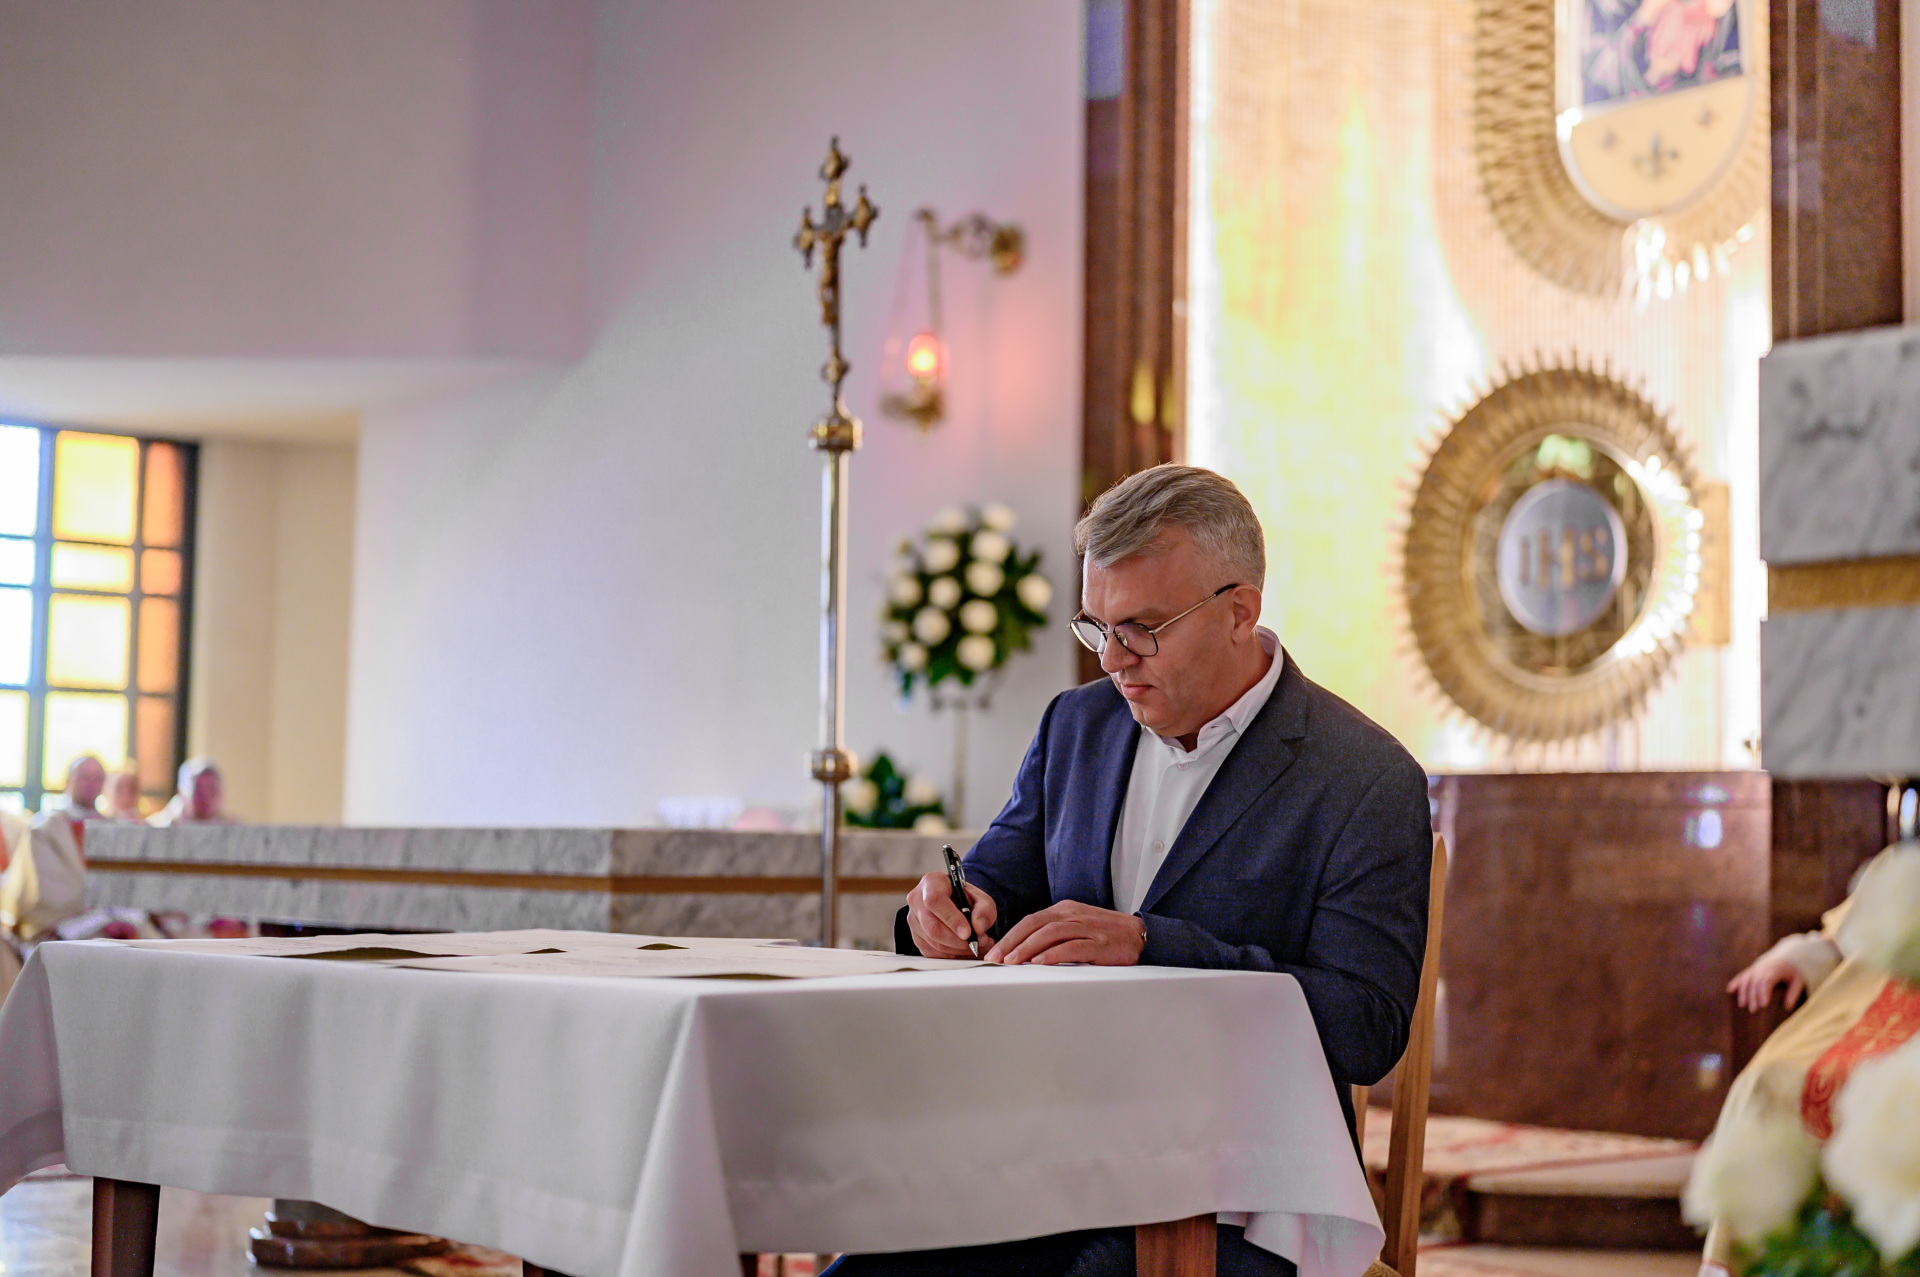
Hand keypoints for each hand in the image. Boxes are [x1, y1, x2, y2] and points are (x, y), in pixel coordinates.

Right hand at [906, 872, 997, 958]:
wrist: (956, 904)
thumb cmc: (966, 898)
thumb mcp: (981, 898)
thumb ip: (984, 910)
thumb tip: (978, 928)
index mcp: (931, 883)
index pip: (935, 901)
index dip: (951, 919)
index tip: (968, 932)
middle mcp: (917, 900)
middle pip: (932, 926)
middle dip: (957, 941)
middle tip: (978, 943)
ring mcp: (914, 920)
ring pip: (933, 943)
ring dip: (958, 950)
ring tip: (977, 946)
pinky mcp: (916, 937)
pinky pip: (932, 952)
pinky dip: (951, 955)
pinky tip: (965, 950)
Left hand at [985, 900, 1145, 965]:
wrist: (1141, 935)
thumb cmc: (1106, 936)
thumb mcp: (1077, 928)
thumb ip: (1054, 936)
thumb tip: (1025, 952)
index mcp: (1065, 911)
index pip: (1031, 921)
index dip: (1010, 936)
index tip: (995, 952)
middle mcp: (1073, 915)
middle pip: (1035, 925)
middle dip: (1012, 942)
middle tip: (996, 959)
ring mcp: (1086, 928)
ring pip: (1050, 934)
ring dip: (1027, 948)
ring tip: (1012, 962)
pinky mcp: (1099, 943)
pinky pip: (1072, 946)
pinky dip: (1053, 954)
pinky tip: (1040, 962)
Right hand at [1727, 954, 1805, 1011]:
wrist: (1790, 953)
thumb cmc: (1796, 970)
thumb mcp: (1799, 980)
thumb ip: (1793, 992)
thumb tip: (1787, 1007)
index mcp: (1776, 969)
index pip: (1767, 981)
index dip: (1764, 993)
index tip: (1763, 1005)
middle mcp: (1763, 967)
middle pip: (1755, 982)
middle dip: (1753, 996)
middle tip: (1753, 1010)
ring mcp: (1756, 967)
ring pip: (1747, 979)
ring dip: (1743, 992)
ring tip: (1742, 1005)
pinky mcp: (1753, 968)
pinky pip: (1743, 975)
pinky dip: (1736, 982)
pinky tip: (1730, 990)